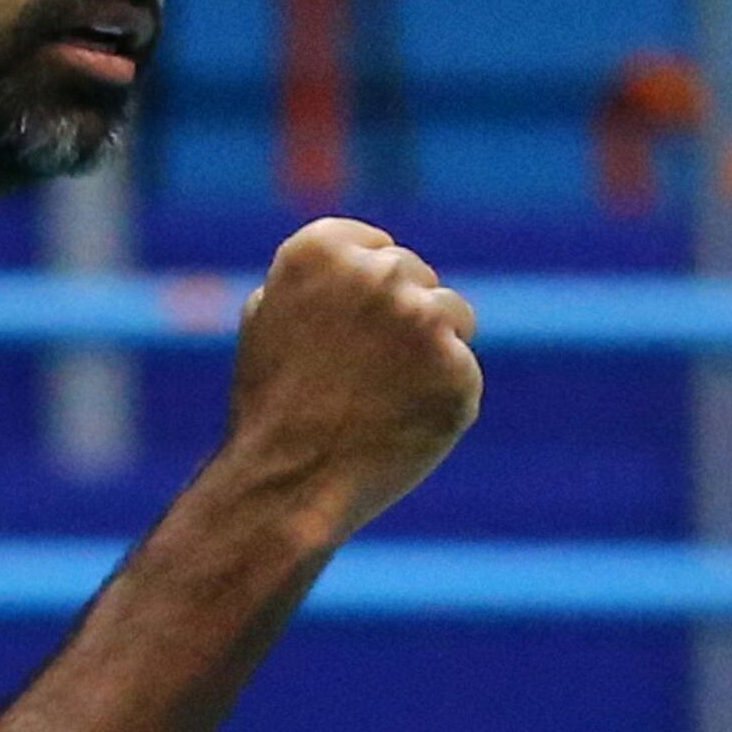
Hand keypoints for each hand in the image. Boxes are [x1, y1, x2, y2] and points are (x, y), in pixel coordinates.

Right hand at [213, 219, 482, 547]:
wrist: (287, 484)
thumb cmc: (272, 407)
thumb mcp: (268, 318)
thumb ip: (317, 278)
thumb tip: (365, 257)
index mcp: (323, 250)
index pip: (376, 246)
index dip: (366, 293)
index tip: (348, 332)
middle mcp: (378, 273)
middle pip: (416, 277)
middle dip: (399, 319)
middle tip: (363, 377)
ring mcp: (423, 322)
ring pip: (453, 315)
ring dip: (431, 350)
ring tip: (383, 399)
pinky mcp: (458, 371)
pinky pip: (463, 372)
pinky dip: (442, 398)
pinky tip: (401, 425)